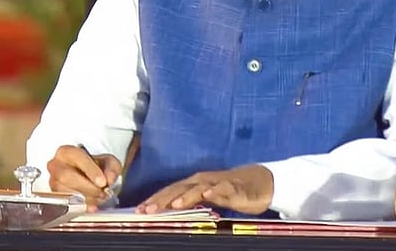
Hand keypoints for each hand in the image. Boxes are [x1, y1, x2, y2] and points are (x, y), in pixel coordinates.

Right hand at [47, 145, 121, 211]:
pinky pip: (66, 204)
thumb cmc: (95, 167)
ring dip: (86, 198)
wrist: (90, 178)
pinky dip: (82, 206)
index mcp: (67, 152)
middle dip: (88, 187)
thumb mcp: (109, 162)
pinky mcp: (55, 198)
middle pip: (66, 176)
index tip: (102, 181)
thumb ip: (112, 167)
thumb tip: (109, 178)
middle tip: (102, 192)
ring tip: (99, 197)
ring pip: (66, 192)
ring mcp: (54, 182)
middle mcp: (56, 166)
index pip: (76, 157)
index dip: (90, 170)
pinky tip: (92, 206)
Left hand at [137, 165, 272, 214]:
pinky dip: (216, 190)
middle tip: (147, 210)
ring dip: (186, 196)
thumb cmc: (228, 191)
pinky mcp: (234, 187)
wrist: (257, 183)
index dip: (154, 200)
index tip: (138, 211)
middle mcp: (201, 181)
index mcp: (192, 184)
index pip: (169, 192)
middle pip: (178, 189)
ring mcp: (217, 182)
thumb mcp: (205, 200)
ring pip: (198, 188)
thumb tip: (166, 214)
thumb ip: (188, 205)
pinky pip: (224, 188)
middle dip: (161, 199)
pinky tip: (209, 194)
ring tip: (174, 204)